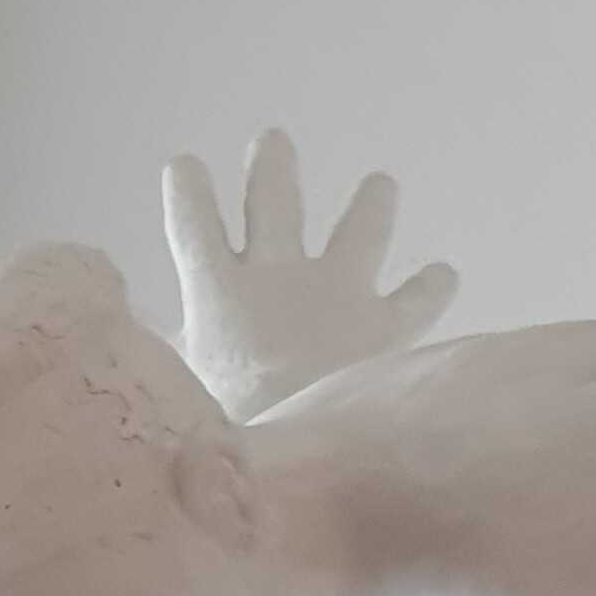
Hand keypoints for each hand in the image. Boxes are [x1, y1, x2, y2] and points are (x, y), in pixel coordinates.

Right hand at [163, 128, 458, 418]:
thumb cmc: (231, 427)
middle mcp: (278, 277)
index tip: (185, 165)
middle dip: (272, 167)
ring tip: (383, 183)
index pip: (192, 224)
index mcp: (218, 292)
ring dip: (371, 205)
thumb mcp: (186, 390)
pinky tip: (447, 275)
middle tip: (274, 140)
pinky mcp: (384, 327)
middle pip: (273, 202)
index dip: (187, 190)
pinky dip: (432, 287)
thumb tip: (148, 346)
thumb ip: (177, 358)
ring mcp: (336, 295)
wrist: (297, 454)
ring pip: (357, 232)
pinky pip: (416, 302)